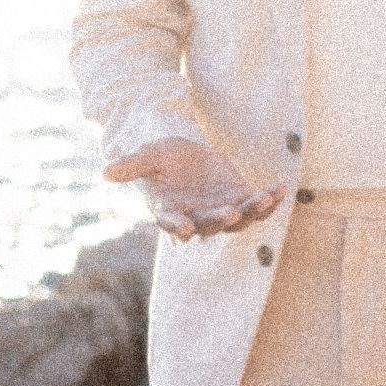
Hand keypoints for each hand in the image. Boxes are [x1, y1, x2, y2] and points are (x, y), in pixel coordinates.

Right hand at [103, 138, 283, 241]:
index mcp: (169, 212)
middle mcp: (195, 218)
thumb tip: (104, 172)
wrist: (184, 155)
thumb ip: (131, 166)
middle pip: (209, 225)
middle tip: (232, 212)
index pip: (172, 224)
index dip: (179, 227)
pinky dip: (269, 201)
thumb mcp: (148, 156)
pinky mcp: (238, 201)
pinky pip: (256, 207)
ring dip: (252, 213)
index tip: (186, 229)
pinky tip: (280, 188)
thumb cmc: (162, 158)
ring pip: (237, 221)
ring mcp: (218, 212)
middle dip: (220, 221)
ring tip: (265, 198)